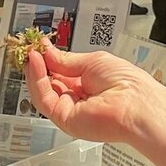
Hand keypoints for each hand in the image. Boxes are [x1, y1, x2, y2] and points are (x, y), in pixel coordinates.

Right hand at [25, 45, 165, 146]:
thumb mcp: (92, 61)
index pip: (61, 72)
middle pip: (50, 82)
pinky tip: (36, 62)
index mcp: (89, 84)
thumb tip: (47, 52)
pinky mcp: (64, 119)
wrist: (135, 104)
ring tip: (31, 53)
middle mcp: (79, 98)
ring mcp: (71, 110)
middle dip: (39, 64)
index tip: (39, 45)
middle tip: (30, 48)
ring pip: (43, 91)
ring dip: (35, 70)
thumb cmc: (125, 82)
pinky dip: (37, 79)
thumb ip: (66, 60)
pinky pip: (44, 98)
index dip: (49, 59)